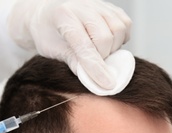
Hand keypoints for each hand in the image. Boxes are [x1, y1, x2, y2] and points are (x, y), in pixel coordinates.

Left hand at [8, 0, 131, 89]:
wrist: (46, 15)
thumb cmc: (47, 33)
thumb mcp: (52, 50)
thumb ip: (72, 62)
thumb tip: (92, 79)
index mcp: (64, 16)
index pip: (85, 46)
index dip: (96, 69)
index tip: (107, 84)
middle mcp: (82, 5)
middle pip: (105, 37)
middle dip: (103, 57)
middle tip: (93, 63)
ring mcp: (98, 4)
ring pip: (119, 29)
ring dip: (113, 47)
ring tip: (100, 52)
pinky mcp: (109, 6)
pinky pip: (125, 23)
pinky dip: (121, 38)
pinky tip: (109, 43)